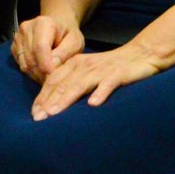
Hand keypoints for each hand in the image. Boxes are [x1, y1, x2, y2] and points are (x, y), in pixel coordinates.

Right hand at [11, 13, 83, 82]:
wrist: (57, 26)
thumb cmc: (68, 34)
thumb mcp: (75, 42)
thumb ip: (65, 53)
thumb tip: (52, 68)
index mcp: (43, 23)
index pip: (40, 47)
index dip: (46, 64)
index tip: (53, 76)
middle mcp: (26, 28)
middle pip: (32, 58)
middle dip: (43, 73)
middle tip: (54, 81)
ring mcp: (18, 38)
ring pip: (25, 64)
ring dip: (37, 75)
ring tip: (49, 77)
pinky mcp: (14, 47)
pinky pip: (21, 65)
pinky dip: (31, 72)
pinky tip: (41, 71)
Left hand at [30, 43, 161, 119]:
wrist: (141, 55)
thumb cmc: (112, 69)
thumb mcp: (88, 73)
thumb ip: (73, 84)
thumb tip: (53, 105)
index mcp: (75, 65)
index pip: (53, 81)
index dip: (42, 97)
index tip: (34, 115)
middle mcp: (84, 66)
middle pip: (63, 84)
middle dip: (49, 102)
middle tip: (38, 118)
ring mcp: (101, 70)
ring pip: (80, 84)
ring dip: (66, 99)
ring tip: (54, 113)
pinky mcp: (118, 74)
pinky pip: (108, 84)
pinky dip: (100, 93)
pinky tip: (93, 104)